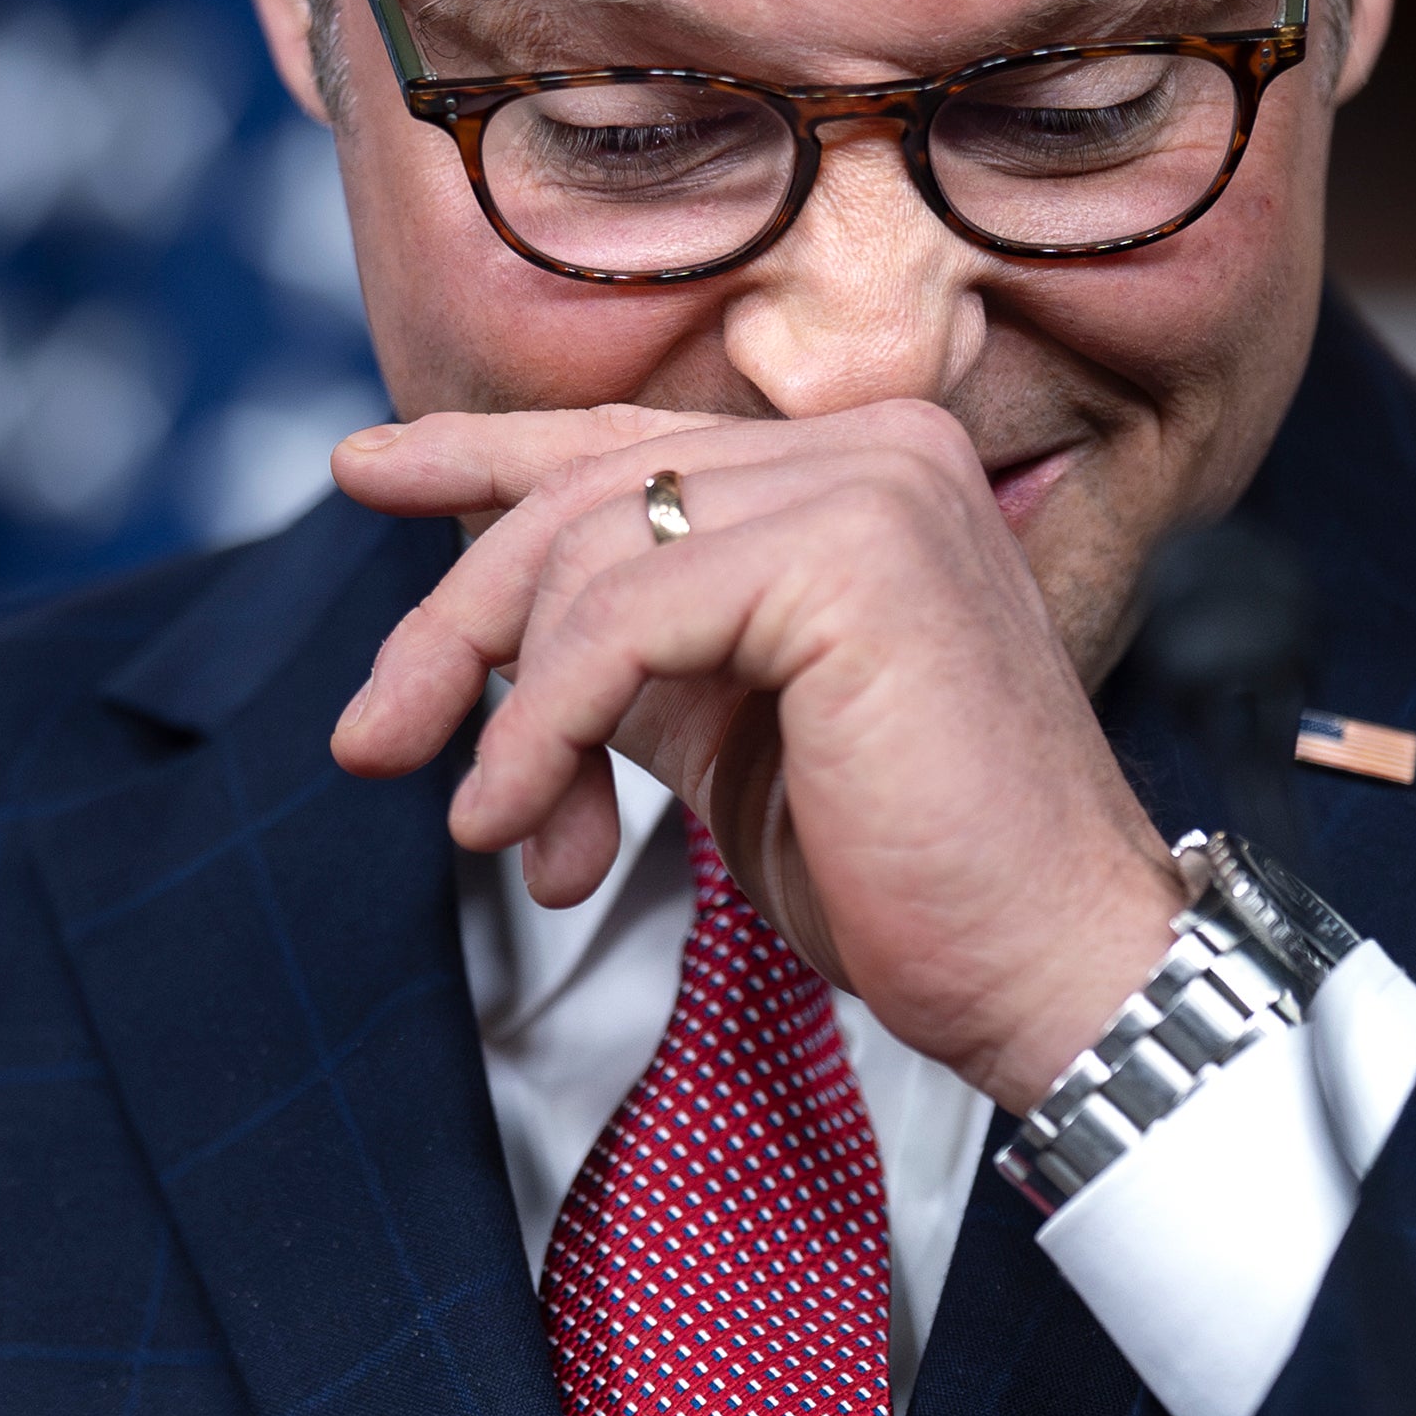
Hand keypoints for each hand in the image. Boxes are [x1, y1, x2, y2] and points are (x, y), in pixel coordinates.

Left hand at [329, 399, 1184, 1104]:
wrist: (1049, 970)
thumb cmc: (909, 876)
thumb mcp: (731, 732)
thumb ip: (634, 652)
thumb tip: (482, 631)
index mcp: (863, 471)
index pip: (636, 446)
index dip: (483, 454)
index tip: (366, 471)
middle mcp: (878, 445)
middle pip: (588, 496)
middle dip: (455, 623)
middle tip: (372, 740)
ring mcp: (875, 484)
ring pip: (588, 556)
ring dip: (503, 710)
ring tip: (500, 832)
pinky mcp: (853, 554)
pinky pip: (618, 621)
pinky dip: (539, 726)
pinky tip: (518, 822)